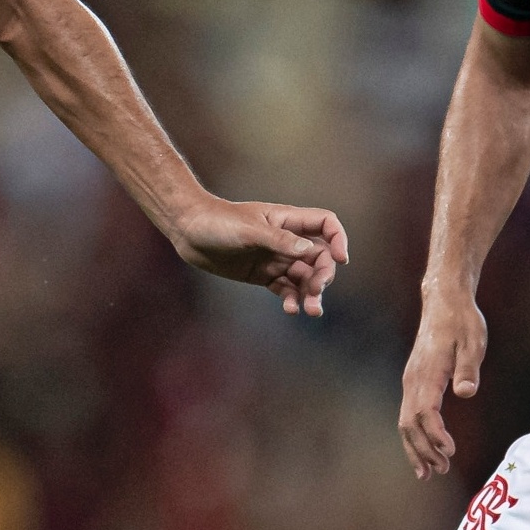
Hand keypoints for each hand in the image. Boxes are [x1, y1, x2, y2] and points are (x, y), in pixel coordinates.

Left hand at [168, 199, 348, 315]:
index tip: (341, 259)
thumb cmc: (218, 222)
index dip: (338, 239)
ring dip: (310, 292)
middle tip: (316, 292)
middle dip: (323, 275)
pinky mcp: (262, 274)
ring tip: (310, 310)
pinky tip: (291, 309)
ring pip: (304, 276)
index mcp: (287, 220)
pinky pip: (284, 288)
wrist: (188, 231)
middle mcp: (286, 239)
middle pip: (319, 256)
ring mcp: (275, 257)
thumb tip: (309, 250)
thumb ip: (279, 240)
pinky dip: (291, 298)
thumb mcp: (249, 230)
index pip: (325, 225)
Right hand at [399, 288, 487, 478]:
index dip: (435, 434)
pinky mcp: (414, 382)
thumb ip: (468, 368)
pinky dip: (414, 436)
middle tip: (440, 471)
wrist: (444, 303)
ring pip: (405, 422)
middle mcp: (413, 381)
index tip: (450, 450)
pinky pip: (408, 415)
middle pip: (409, 424)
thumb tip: (465, 392)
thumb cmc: (462, 322)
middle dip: (422, 450)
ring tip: (428, 472)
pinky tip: (423, 449)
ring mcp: (410, 382)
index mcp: (427, 373)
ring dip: (415, 448)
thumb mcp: (473, 342)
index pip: (425, 412)